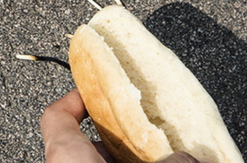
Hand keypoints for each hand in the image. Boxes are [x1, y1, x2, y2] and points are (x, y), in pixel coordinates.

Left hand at [40, 89, 206, 162]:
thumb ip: (172, 161)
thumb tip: (190, 158)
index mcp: (67, 159)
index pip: (57, 117)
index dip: (76, 99)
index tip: (99, 90)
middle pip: (96, 148)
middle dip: (129, 141)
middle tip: (158, 135)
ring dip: (143, 162)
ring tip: (177, 157)